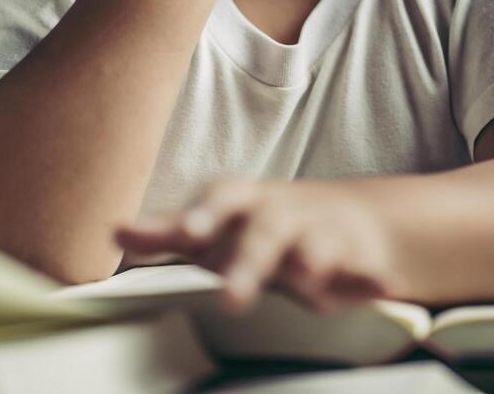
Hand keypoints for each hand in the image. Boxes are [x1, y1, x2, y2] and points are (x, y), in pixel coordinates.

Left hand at [114, 177, 396, 314]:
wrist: (345, 218)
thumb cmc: (261, 224)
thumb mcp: (218, 225)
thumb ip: (169, 231)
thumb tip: (112, 228)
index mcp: (245, 203)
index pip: (223, 197)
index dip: (206, 213)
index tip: (189, 231)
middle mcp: (282, 214)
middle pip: (266, 229)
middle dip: (251, 259)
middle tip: (233, 295)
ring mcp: (321, 233)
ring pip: (316, 245)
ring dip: (312, 257)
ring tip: (307, 274)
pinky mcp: (356, 259)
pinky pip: (366, 269)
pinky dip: (371, 278)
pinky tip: (380, 287)